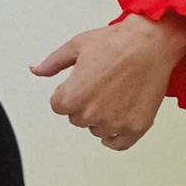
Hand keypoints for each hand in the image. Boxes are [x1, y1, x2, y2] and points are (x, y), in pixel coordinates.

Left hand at [29, 14, 185, 151]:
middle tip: (102, 83)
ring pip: (97, 129)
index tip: (84, 80)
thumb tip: (35, 70)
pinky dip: (115, 136)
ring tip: (116, 91)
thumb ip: (52, 63)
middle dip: (85, 103)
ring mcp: (114, 123)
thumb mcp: (76, 46)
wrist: (151, 42)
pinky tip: (117, 121)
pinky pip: (117, 144)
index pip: (58, 105)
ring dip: (102, 117)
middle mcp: (90, 115)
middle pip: (77, 118)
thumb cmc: (116, 41)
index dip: (69, 91)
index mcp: (70, 98)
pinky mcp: (136, 127)